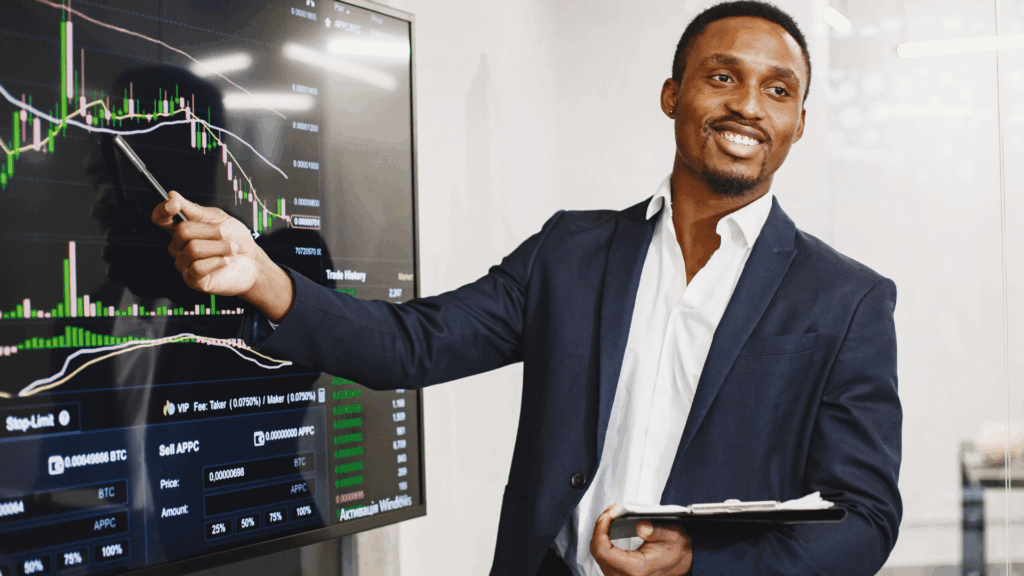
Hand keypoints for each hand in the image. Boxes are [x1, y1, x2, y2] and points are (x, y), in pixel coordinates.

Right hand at [151, 192, 293, 319]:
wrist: (252, 261)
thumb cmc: (235, 238)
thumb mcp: (218, 218)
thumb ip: (194, 209)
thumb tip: (171, 195)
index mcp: (181, 227)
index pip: (161, 218)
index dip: (163, 210)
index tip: (174, 204)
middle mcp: (178, 246)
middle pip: (182, 231)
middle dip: (212, 230)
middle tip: (227, 234)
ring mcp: (183, 264)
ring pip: (193, 249)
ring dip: (219, 247)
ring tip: (232, 248)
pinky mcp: (192, 280)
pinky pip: (198, 268)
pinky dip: (217, 261)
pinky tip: (226, 261)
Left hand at [590, 504, 692, 575]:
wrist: (684, 563)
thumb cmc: (679, 552)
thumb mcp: (673, 536)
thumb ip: (656, 530)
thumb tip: (639, 524)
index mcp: (636, 568)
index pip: (603, 550)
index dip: (600, 529)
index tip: (608, 514)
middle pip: (597, 552)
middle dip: (600, 527)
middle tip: (610, 512)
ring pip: (598, 555)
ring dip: (601, 533)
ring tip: (610, 518)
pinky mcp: (620, 573)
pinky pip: (603, 558)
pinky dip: (603, 541)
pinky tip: (609, 530)